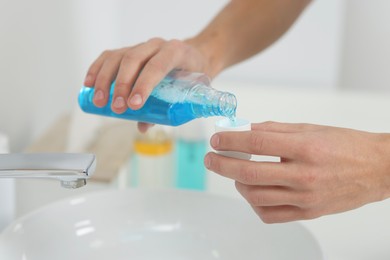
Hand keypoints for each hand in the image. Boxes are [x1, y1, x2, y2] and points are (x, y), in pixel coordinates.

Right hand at [83, 38, 210, 131]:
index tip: (134, 105)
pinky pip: (109, 56)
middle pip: (133, 60)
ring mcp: (141, 46)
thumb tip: (143, 127)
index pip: (157, 66)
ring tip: (98, 101)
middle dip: (121, 86)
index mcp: (175, 52)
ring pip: (117, 57)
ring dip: (104, 79)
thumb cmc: (192, 74)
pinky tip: (89, 83)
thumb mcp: (188, 91)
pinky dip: (97, 69)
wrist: (196, 55)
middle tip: (116, 108)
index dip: (143, 85)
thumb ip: (167, 108)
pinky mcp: (129, 49)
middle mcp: (156, 45)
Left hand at [204, 121, 389, 222]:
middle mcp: (304, 175)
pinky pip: (270, 214)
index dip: (230, 140)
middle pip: (249, 173)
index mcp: (305, 148)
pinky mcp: (308, 213)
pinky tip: (252, 192)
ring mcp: (305, 198)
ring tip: (234, 173)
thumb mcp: (310, 129)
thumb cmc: (346, 146)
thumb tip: (247, 131)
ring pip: (255, 196)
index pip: (256, 144)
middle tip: (211, 158)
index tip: (217, 139)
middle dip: (222, 164)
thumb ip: (275, 130)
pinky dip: (254, 204)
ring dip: (236, 183)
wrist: (376, 169)